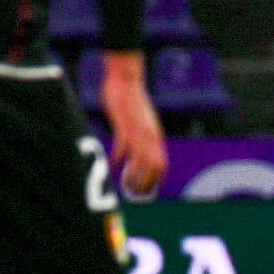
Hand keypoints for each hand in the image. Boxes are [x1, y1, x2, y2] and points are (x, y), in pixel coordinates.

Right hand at [101, 51, 167, 194]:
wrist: (127, 81)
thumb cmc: (132, 103)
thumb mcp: (141, 124)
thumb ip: (140, 138)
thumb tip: (134, 154)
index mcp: (155, 137)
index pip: (162, 165)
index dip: (156, 180)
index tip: (146, 191)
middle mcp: (150, 136)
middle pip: (153, 167)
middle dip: (144, 182)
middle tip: (132, 192)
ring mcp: (138, 130)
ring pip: (140, 159)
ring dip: (132, 174)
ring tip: (123, 183)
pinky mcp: (125, 124)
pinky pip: (124, 144)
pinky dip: (119, 157)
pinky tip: (112, 164)